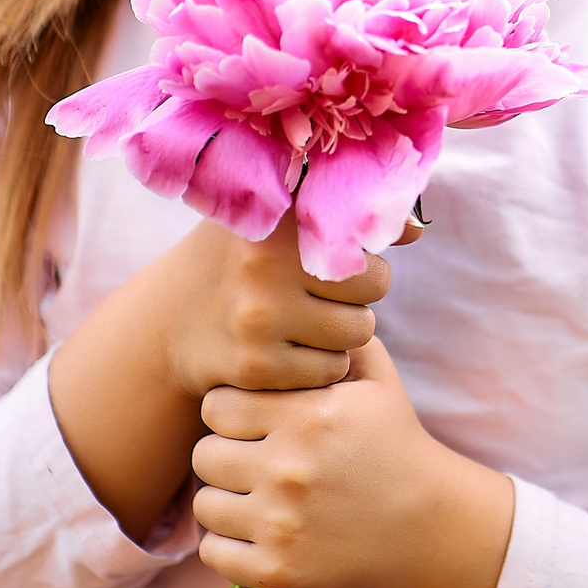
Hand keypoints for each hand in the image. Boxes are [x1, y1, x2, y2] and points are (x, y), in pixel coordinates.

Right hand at [155, 216, 414, 402]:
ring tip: (307, 321)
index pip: (368, 242)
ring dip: (343, 332)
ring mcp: (258, 319)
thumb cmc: (243, 260)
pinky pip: (331, 370)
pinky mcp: (255, 367)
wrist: (170, 321)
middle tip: (319, 296)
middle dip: (356, 297)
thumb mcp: (281, 222)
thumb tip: (417, 229)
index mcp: (277, 219)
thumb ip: (346, 217)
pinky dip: (322, 364)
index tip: (331, 264)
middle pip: (372, 291)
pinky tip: (292, 350)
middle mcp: (264, 266)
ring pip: (357, 333)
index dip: (360, 260)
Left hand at [190, 338, 513, 587]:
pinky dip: (230, 544)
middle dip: (227, 453)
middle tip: (256, 458)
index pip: (216, 406)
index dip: (232, 410)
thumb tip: (298, 300)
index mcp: (308, 417)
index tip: (255, 420)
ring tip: (259, 494)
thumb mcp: (377, 382)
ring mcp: (281, 524)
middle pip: (204, 455)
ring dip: (227, 499)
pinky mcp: (277, 570)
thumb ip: (335, 341)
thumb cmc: (396, 443)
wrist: (430, 524)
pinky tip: (260, 529)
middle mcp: (289, 470)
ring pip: (205, 504)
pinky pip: (212, 553)